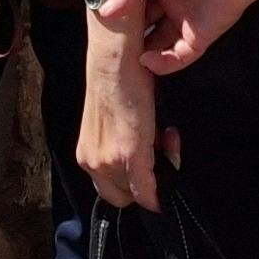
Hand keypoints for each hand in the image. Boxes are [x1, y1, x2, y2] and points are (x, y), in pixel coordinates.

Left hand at [76, 25, 168, 205]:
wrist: (115, 62)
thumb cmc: (118, 83)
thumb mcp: (116, 124)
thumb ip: (123, 147)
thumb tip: (147, 156)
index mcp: (87, 156)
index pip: (112, 190)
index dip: (134, 183)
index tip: (152, 158)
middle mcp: (93, 164)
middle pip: (123, 196)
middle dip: (146, 182)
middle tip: (162, 148)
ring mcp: (110, 162)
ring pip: (137, 193)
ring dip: (158, 173)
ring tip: (167, 136)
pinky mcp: (130, 154)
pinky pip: (147, 189)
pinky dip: (159, 189)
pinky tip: (171, 157)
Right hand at [96, 0, 258, 76]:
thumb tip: (106, 11)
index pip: (135, 1)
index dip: (120, 12)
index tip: (103, 23)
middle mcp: (171, 2)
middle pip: (145, 25)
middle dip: (129, 35)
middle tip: (111, 45)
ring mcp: (184, 21)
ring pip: (158, 44)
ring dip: (142, 52)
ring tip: (125, 57)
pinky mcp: (198, 39)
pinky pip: (177, 57)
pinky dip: (161, 63)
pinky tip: (147, 59)